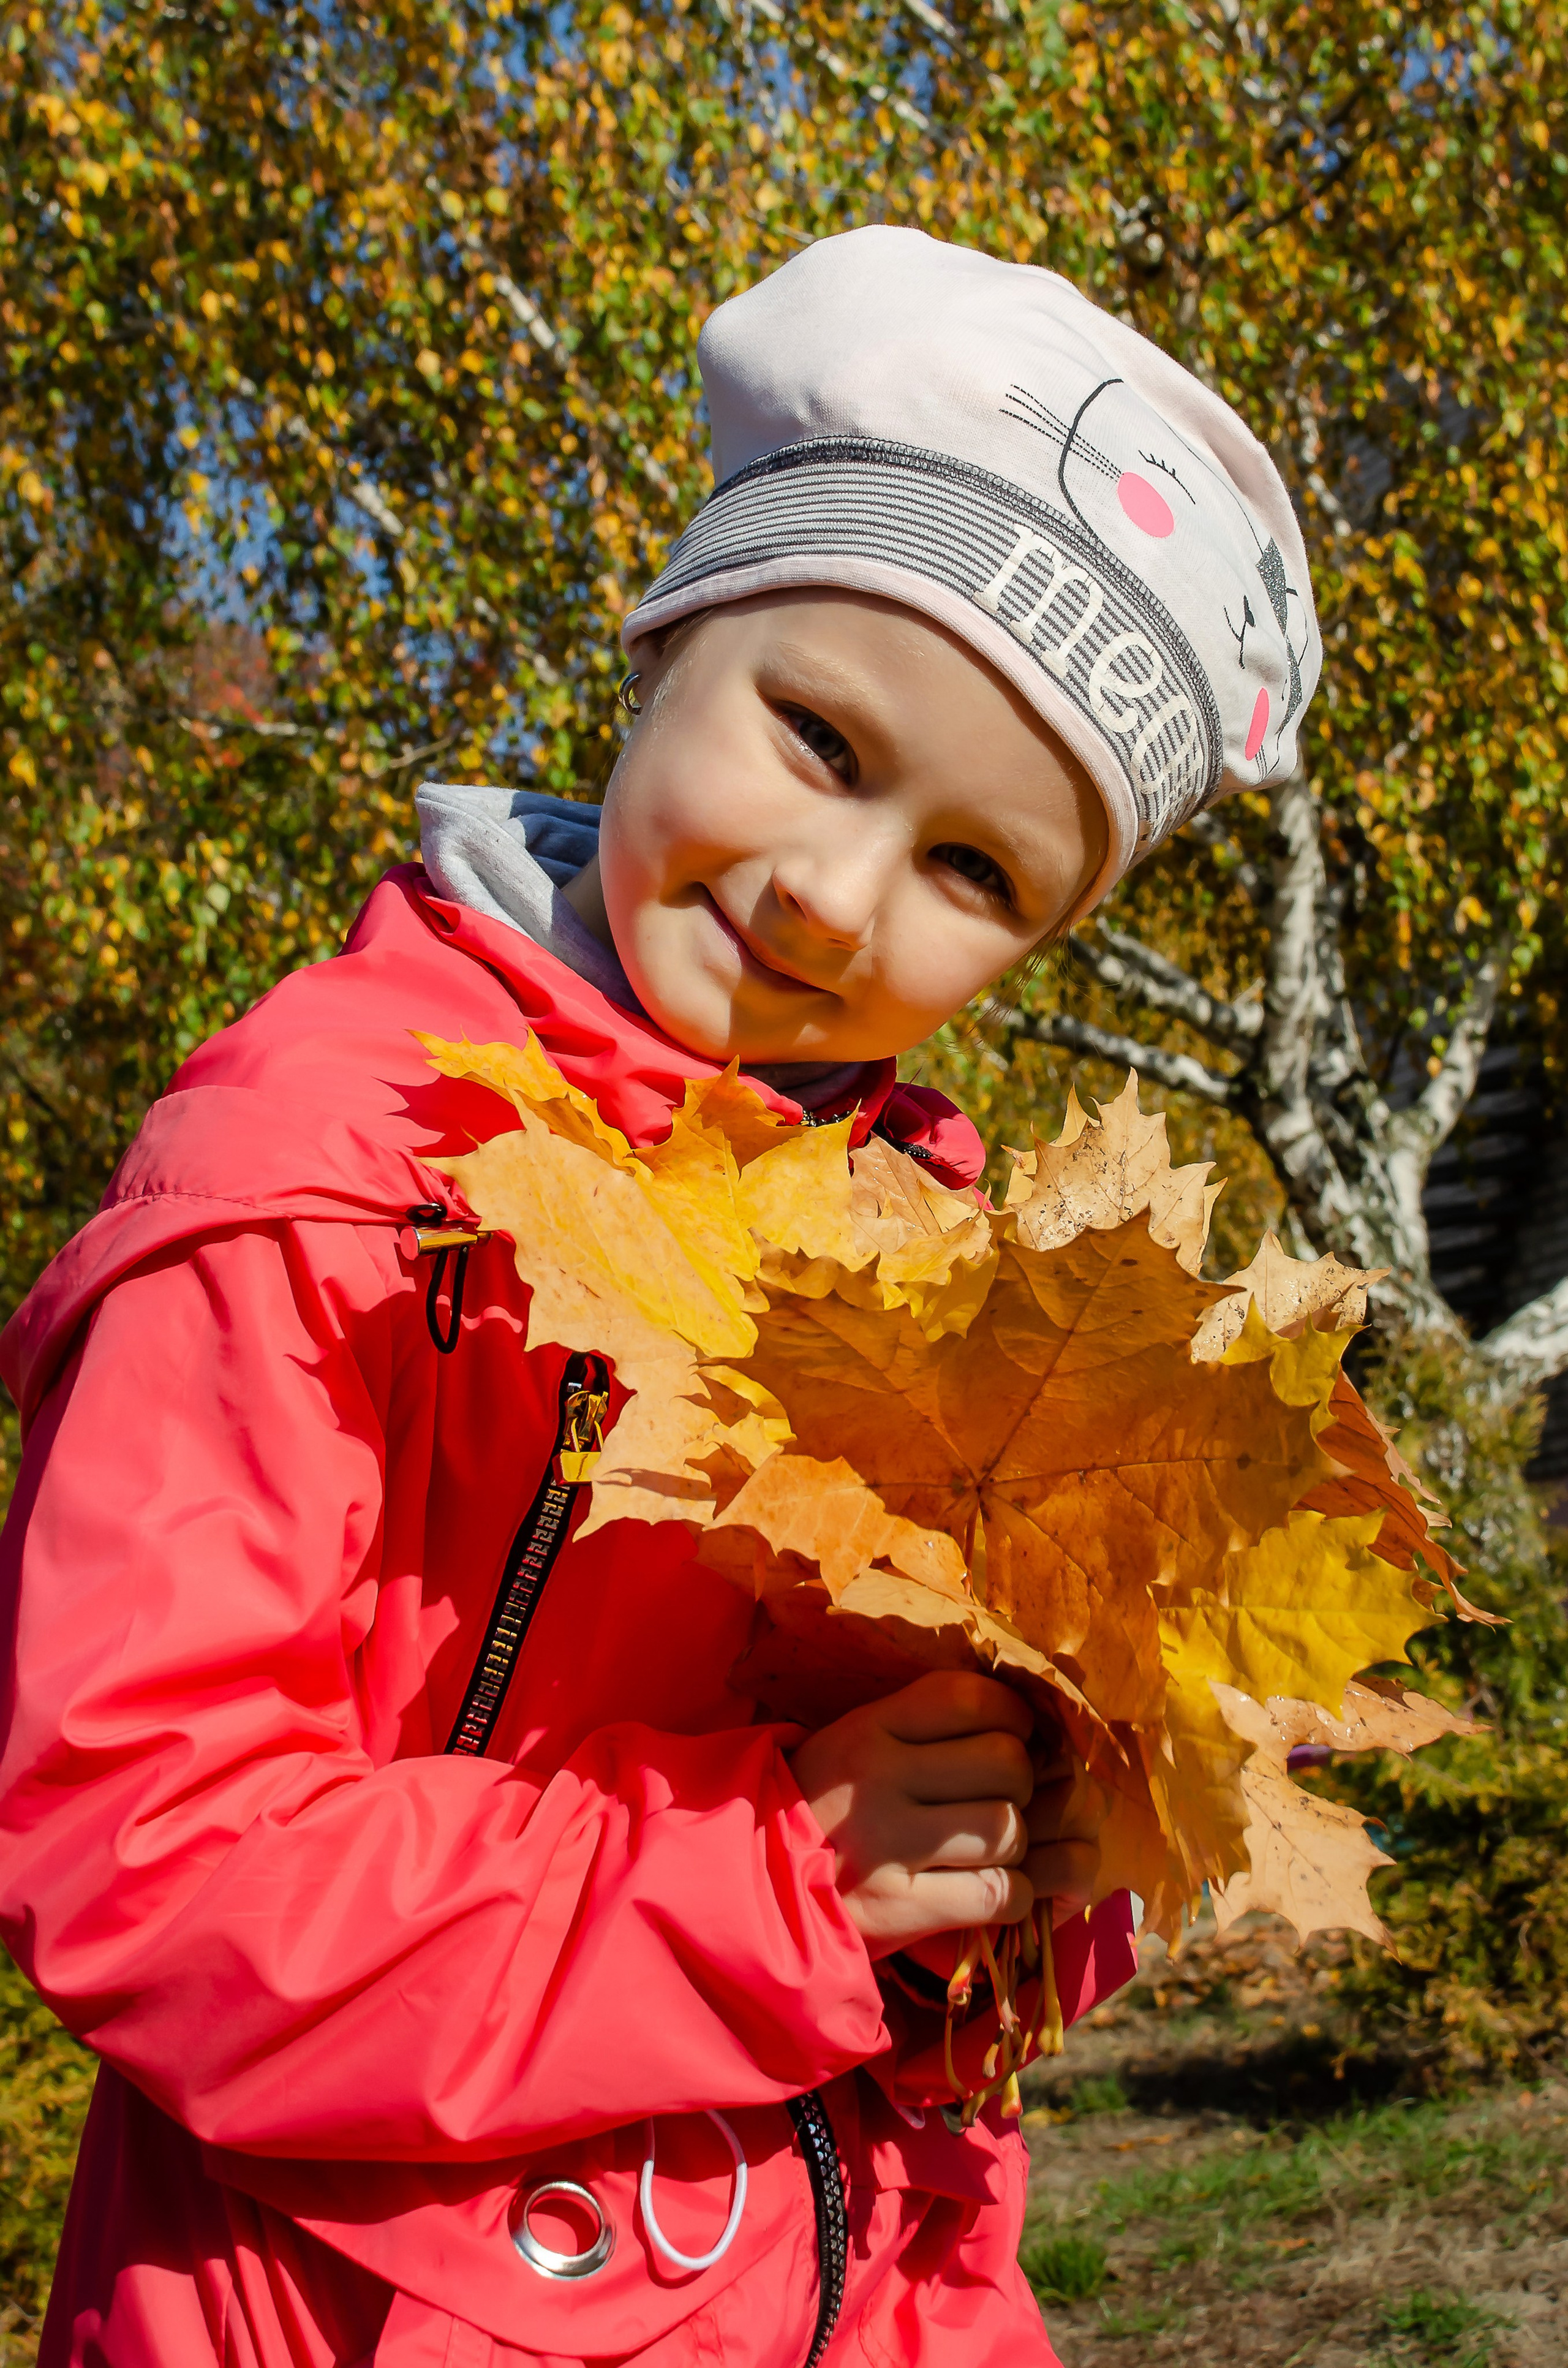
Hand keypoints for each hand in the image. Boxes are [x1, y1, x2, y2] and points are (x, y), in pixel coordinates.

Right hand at [788, 1671, 1098, 1958]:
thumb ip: (924, 1726)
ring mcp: (886, 1845)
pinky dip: (1013, 1896)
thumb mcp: (855, 1742)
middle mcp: (878, 1778)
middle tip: (999, 1799)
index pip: (971, 1699)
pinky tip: (989, 1892)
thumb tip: (1024, 1724)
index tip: (1014, 1736)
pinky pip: (998, 1894)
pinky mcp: (898, 1909)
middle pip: (1005, 1763)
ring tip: (989, 1851)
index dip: (1013, 1716)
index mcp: (869, 1728)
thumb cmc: (822, 1807)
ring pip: (1007, 1829)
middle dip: (1020, 1785)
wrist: (756, 1887)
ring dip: (1015, 1846)